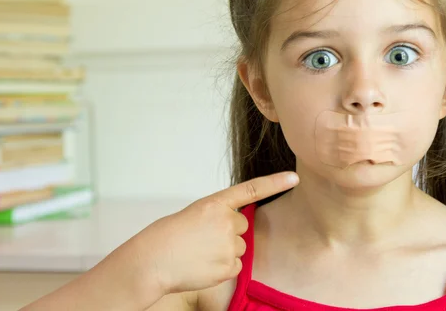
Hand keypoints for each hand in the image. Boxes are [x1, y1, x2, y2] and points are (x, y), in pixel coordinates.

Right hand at [134, 171, 299, 294]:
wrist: (152, 261)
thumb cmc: (167, 236)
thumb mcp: (194, 214)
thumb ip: (218, 216)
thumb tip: (235, 230)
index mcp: (215, 203)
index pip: (252, 189)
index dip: (275, 182)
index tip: (294, 177)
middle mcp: (226, 222)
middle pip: (241, 226)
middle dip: (227, 232)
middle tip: (202, 238)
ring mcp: (229, 245)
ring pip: (238, 247)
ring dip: (223, 250)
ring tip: (198, 253)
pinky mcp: (228, 267)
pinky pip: (235, 265)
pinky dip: (221, 267)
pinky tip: (202, 265)